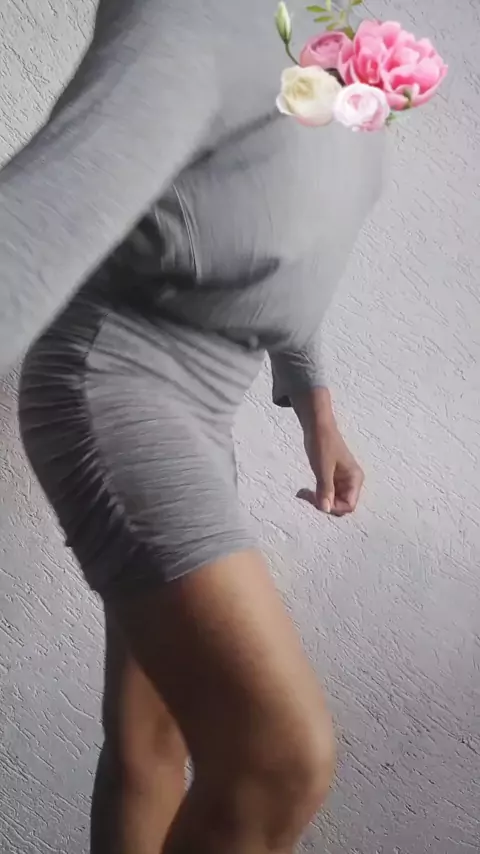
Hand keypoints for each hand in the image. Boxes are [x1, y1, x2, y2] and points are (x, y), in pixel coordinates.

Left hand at [294, 389, 363, 516]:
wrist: (317, 426)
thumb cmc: (322, 444)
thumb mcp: (323, 469)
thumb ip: (326, 490)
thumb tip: (326, 509)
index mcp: (355, 479)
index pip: (349, 505)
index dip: (333, 507)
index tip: (317, 498)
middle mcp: (352, 482)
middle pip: (341, 505)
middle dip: (325, 504)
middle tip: (307, 495)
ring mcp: (342, 480)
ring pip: (333, 501)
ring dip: (319, 500)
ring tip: (304, 492)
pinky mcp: (333, 478)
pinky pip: (327, 493)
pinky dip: (317, 494)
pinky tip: (306, 490)